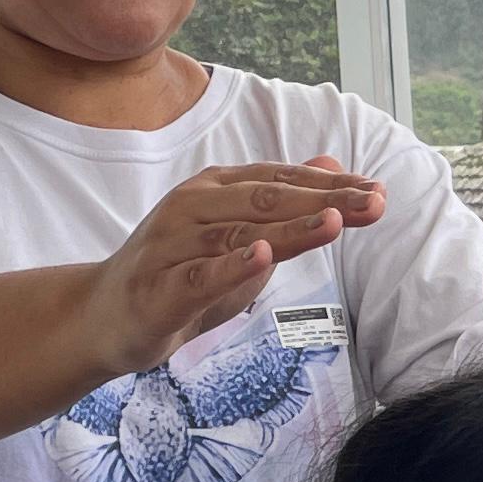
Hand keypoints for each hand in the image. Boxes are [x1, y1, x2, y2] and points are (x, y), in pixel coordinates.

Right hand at [84, 157, 383, 375]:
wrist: (104, 317)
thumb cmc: (180, 276)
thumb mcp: (239, 237)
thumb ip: (284, 206)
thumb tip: (331, 164)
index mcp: (214, 189)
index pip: (280, 180)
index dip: (330, 186)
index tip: (378, 192)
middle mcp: (192, 207)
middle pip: (266, 200)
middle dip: (324, 201)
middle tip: (373, 203)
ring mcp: (172, 244)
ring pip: (238, 233)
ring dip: (289, 228)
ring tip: (334, 223)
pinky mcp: (159, 287)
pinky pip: (200, 275)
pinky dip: (232, 266)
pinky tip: (262, 257)